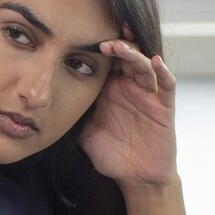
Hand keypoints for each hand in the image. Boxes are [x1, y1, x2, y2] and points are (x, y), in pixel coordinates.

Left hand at [80, 24, 179, 188]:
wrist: (136, 177)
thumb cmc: (110, 155)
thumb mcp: (85, 133)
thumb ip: (73, 115)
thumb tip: (48, 104)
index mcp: (110, 91)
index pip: (106, 62)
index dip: (97, 49)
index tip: (83, 39)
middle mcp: (129, 88)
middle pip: (126, 57)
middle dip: (116, 45)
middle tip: (102, 38)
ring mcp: (148, 95)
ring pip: (144, 65)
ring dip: (133, 54)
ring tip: (120, 47)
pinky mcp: (164, 106)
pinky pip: (166, 84)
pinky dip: (163, 71)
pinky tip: (155, 61)